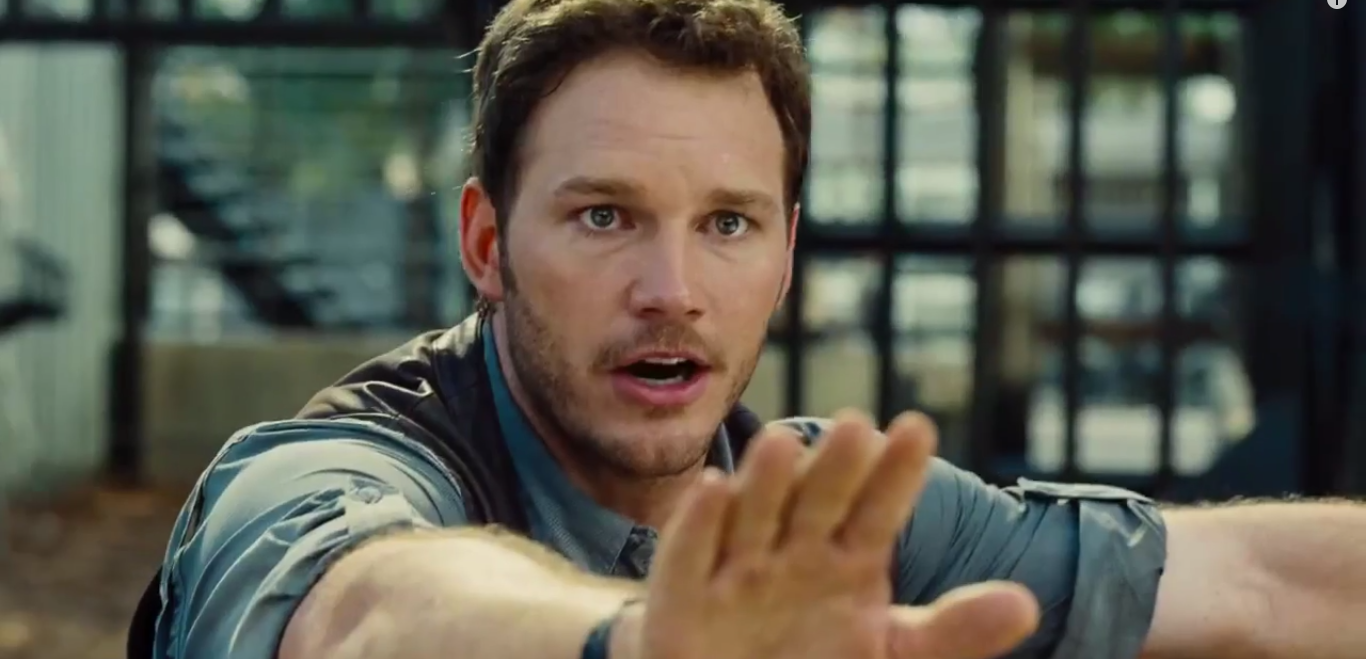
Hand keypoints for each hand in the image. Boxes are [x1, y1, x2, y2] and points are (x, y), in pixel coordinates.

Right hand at [630, 410, 1039, 658]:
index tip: (918, 429)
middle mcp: (792, 552)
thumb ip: (953, 630)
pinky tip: (713, 488)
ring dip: (765, 481)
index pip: (876, 511)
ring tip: (783, 440)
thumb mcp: (890, 651)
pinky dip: (698, 526)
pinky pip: (689, 558)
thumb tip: (1028, 604)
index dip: (894, 475)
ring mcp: (736, 571)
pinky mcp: (683, 598)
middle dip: (832, 468)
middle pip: (815, 503)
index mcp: (846, 559)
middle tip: (855, 424)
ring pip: (753, 516)